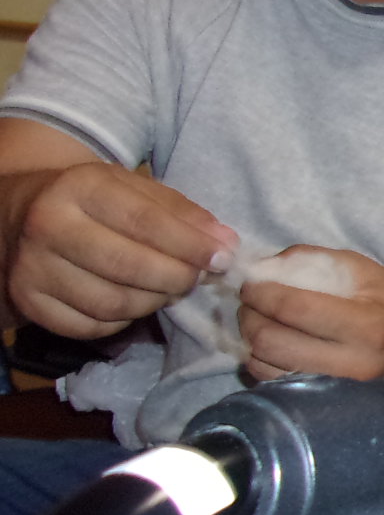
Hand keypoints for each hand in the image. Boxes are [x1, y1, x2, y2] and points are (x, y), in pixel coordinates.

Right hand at [3, 162, 235, 337]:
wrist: (25, 214)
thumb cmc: (96, 202)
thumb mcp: (137, 190)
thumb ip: (184, 214)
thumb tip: (226, 244)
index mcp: (79, 187)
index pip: (145, 222)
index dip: (190, 245)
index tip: (222, 259)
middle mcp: (48, 226)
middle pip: (128, 266)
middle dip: (176, 277)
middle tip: (196, 278)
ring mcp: (32, 268)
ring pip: (112, 303)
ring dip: (154, 301)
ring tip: (167, 288)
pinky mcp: (29, 302)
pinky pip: (92, 326)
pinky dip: (123, 320)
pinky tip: (134, 301)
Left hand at [237, 246, 383, 380]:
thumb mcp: (364, 271)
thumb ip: (313, 260)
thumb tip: (262, 267)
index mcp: (367, 325)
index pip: (294, 308)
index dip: (261, 291)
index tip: (251, 282)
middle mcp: (351, 363)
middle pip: (272, 341)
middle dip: (249, 315)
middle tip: (250, 301)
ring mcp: (337, 389)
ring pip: (266, 367)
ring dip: (251, 340)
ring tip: (259, 321)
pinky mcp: (325, 403)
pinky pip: (272, 384)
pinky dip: (261, 361)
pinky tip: (271, 345)